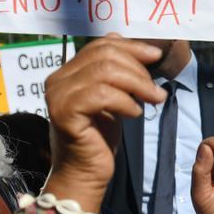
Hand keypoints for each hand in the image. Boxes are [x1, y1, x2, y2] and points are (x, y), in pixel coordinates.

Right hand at [43, 36, 163, 210]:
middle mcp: (57, 80)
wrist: (85, 172)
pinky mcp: (64, 113)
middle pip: (104, 55)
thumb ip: (114, 71)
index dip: (132, 47)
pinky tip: (135, 113)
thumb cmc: (100, 137)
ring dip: (138, 84)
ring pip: (105, 72)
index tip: (156, 56)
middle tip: (157, 89)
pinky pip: (102, 95)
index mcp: (67, 72)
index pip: (101, 46)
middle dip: (138, 68)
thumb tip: (125, 41)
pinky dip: (125, 102)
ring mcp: (58, 95)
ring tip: (154, 99)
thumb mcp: (112, 97)